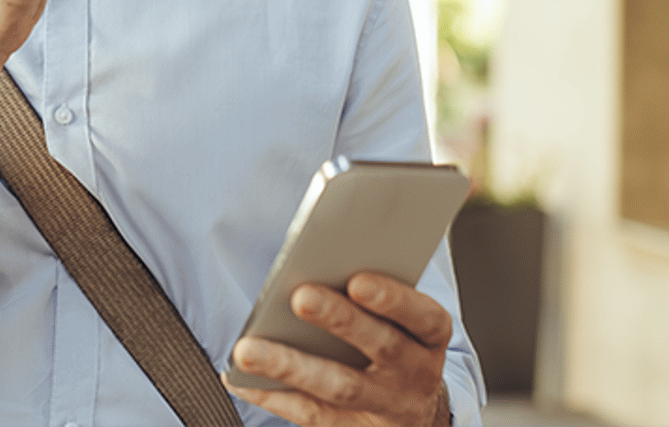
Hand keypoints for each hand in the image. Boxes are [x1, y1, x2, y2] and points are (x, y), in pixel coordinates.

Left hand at [224, 273, 452, 426]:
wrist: (413, 412)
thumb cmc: (393, 340)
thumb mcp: (401, 317)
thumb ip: (370, 291)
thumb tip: (318, 258)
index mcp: (430, 335)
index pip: (422, 315)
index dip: (393, 299)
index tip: (358, 280)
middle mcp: (416, 373)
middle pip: (380, 346)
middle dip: (339, 320)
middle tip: (299, 296)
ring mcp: (387, 408)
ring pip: (339, 387)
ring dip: (290, 365)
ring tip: (246, 349)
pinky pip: (310, 415)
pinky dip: (271, 395)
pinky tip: (238, 377)